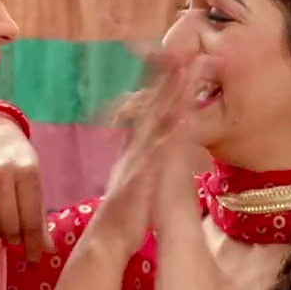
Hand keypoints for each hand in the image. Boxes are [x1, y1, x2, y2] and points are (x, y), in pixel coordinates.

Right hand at [0, 114, 49, 259]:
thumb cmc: (14, 155)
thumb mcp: (33, 176)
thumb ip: (38, 213)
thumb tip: (46, 249)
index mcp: (27, 171)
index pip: (31, 219)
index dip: (33, 243)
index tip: (34, 257)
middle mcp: (1, 174)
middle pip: (9, 226)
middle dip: (14, 238)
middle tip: (14, 238)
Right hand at [90, 51, 213, 249]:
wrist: (106, 241)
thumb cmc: (126, 213)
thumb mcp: (139, 179)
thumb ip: (146, 159)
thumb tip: (159, 140)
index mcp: (140, 148)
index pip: (153, 109)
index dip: (164, 83)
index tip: (177, 56)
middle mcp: (138, 149)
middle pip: (155, 107)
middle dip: (168, 78)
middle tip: (182, 48)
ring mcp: (139, 162)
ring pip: (157, 123)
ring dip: (170, 97)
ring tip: (184, 71)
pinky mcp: (142, 180)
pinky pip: (158, 155)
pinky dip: (168, 136)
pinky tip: (180, 118)